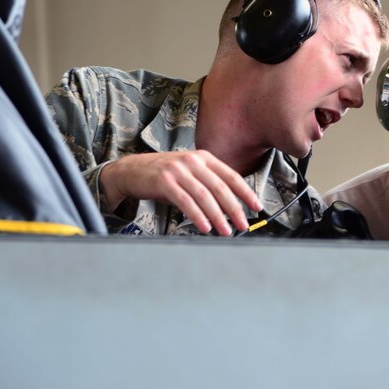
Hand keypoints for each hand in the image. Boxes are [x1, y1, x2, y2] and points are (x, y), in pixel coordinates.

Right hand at [100, 150, 262, 235]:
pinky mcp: (164, 181)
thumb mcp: (190, 172)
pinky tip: (206, 227)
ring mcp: (178, 170)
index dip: (246, 192)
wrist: (131, 170)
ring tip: (226, 230)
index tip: (257, 206)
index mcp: (204, 157)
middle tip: (243, 224)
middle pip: (220, 187)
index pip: (231, 176)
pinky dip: (198, 216)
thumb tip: (231, 207)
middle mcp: (193, 161)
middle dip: (234, 208)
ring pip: (205, 196)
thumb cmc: (164, 175)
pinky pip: (186, 201)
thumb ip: (208, 184)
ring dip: (218, 216)